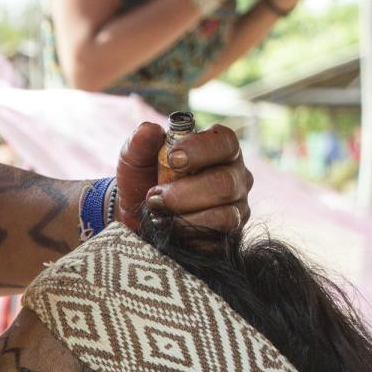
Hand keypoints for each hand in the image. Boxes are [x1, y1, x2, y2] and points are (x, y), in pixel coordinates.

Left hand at [116, 121, 252, 233]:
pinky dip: (187, 237)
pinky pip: (216, 242)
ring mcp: (236, 209)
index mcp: (220, 150)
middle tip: (154, 196)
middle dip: (184, 193)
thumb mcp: (135, 159)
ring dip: (183, 217)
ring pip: (223, 216)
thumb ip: (140, 142)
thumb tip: (149, 129)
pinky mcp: (228, 238)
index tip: (173, 158)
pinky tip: (169, 230)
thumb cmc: (144, 180)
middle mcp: (236, 178)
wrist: (137, 217)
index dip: (200, 149)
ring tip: (157, 214)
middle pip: (225, 184)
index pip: (225, 142)